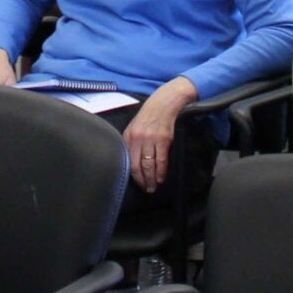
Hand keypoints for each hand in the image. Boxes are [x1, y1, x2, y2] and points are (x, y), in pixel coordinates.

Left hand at [125, 77, 198, 192]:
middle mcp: (137, 138)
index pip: (128, 161)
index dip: (132, 175)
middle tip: (146, 189)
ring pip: (149, 165)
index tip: (137, 183)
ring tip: (153, 186)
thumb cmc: (150, 115)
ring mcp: (150, 139)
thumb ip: (132, 142)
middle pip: (137, 166)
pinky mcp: (163, 139)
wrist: (164, 102)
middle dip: (142, 180)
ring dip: (151, 179)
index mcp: (128, 136)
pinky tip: (161, 178)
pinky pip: (161, 160)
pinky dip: (161, 171)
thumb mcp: (135, 126)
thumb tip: (133, 161)